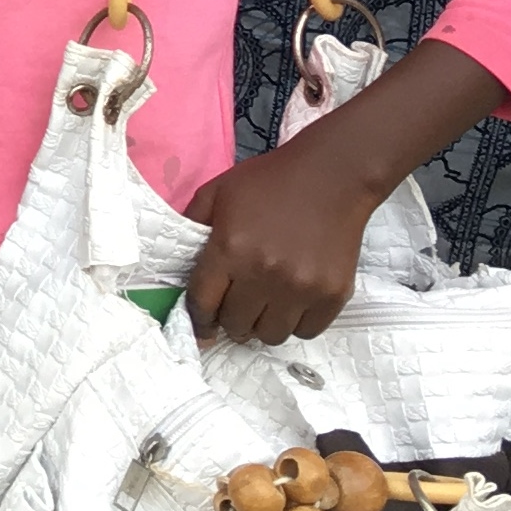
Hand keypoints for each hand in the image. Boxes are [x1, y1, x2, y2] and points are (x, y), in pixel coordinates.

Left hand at [182, 140, 376, 344]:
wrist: (334, 174)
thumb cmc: (270, 181)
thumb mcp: (216, 192)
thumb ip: (190, 225)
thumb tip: (176, 264)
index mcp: (229, 249)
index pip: (203, 304)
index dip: (198, 320)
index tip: (202, 327)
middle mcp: (264, 274)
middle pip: (236, 325)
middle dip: (230, 319)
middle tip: (237, 305)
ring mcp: (301, 287)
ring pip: (270, 336)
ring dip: (263, 324)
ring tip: (265, 304)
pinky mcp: (333, 294)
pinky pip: (307, 332)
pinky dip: (296, 323)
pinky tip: (293, 302)